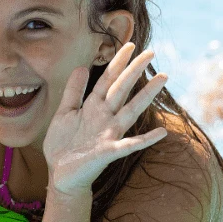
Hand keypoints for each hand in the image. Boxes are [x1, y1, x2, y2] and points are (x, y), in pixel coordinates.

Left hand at [43, 43, 167, 195]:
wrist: (60, 175)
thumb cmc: (63, 146)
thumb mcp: (64, 114)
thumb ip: (73, 92)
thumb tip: (82, 67)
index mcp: (93, 107)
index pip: (108, 80)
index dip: (117, 63)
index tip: (130, 45)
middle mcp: (104, 117)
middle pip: (121, 89)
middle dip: (134, 71)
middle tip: (151, 52)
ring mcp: (109, 134)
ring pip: (130, 111)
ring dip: (146, 96)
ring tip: (162, 79)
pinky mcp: (109, 152)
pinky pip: (130, 145)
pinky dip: (146, 139)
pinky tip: (162, 132)